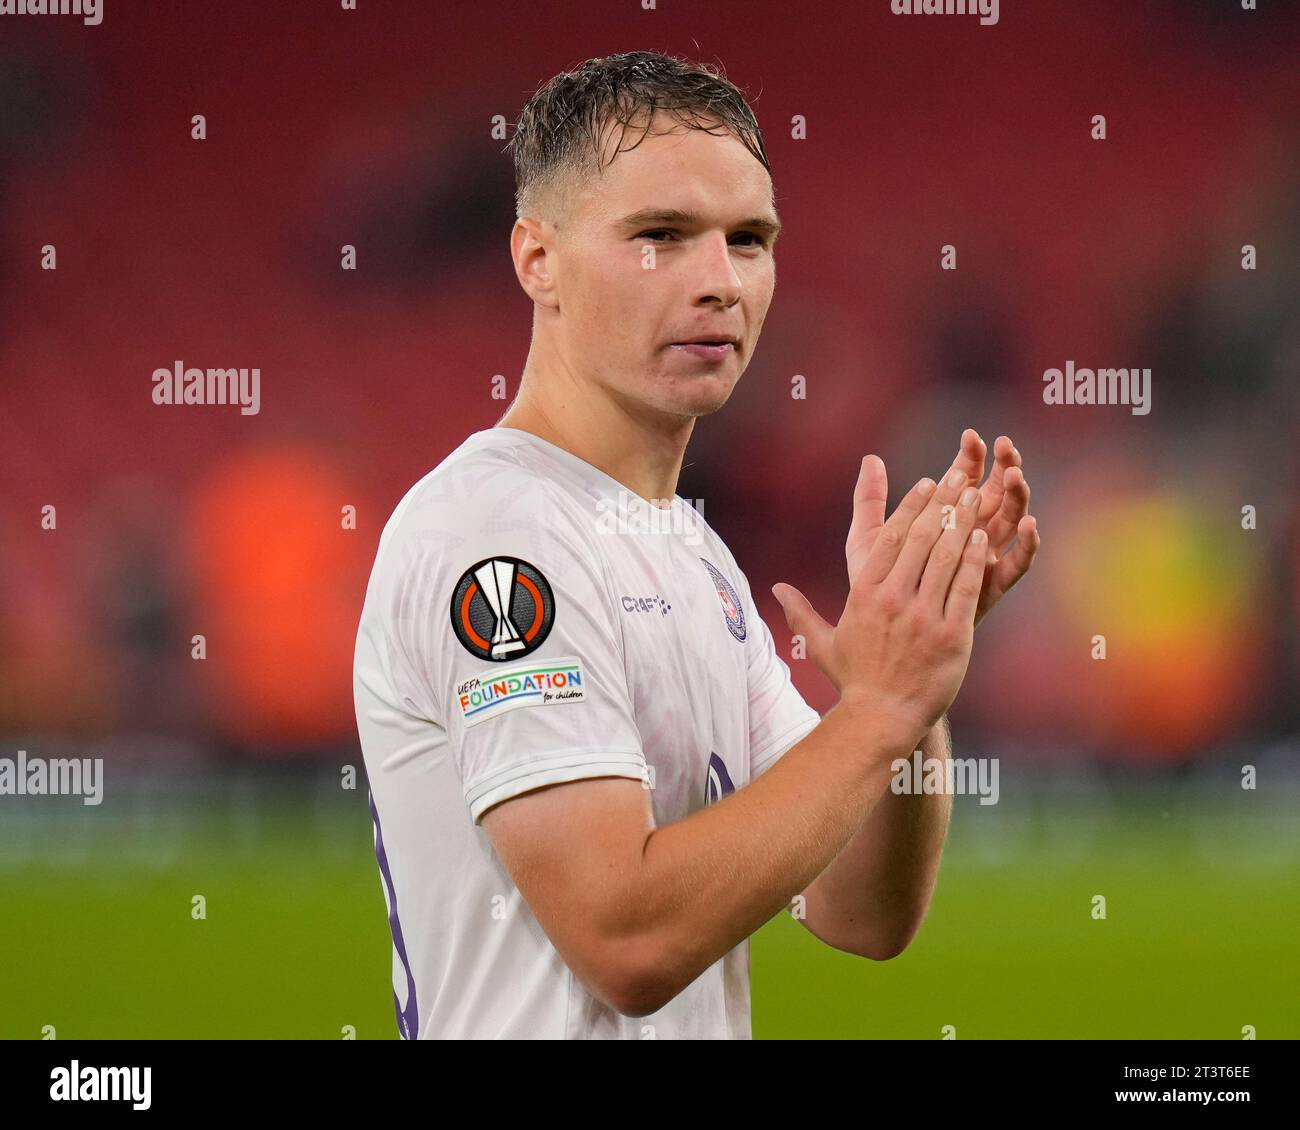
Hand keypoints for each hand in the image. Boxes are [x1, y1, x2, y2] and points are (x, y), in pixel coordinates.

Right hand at [773, 468, 986, 751]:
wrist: (881, 720)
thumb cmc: (854, 682)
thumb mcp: (822, 643)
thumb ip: (800, 611)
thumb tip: (775, 588)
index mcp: (865, 594)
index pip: (891, 538)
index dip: (911, 506)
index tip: (927, 484)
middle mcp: (892, 600)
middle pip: (921, 539)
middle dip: (943, 503)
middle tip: (960, 478)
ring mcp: (922, 617)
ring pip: (945, 558)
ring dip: (962, 523)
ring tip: (976, 498)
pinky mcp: (951, 635)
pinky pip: (964, 588)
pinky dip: (974, 561)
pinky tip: (983, 539)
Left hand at [847, 431, 1039, 628]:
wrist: (885, 649)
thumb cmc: (875, 595)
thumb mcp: (867, 544)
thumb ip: (871, 503)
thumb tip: (870, 458)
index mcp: (940, 522)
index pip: (962, 480)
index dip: (968, 458)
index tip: (972, 436)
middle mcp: (965, 539)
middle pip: (991, 496)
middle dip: (1000, 468)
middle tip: (1006, 446)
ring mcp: (980, 563)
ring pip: (1008, 524)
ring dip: (1016, 499)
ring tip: (1015, 475)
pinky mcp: (990, 590)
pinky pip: (1015, 566)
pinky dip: (1026, 546)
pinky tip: (1030, 526)